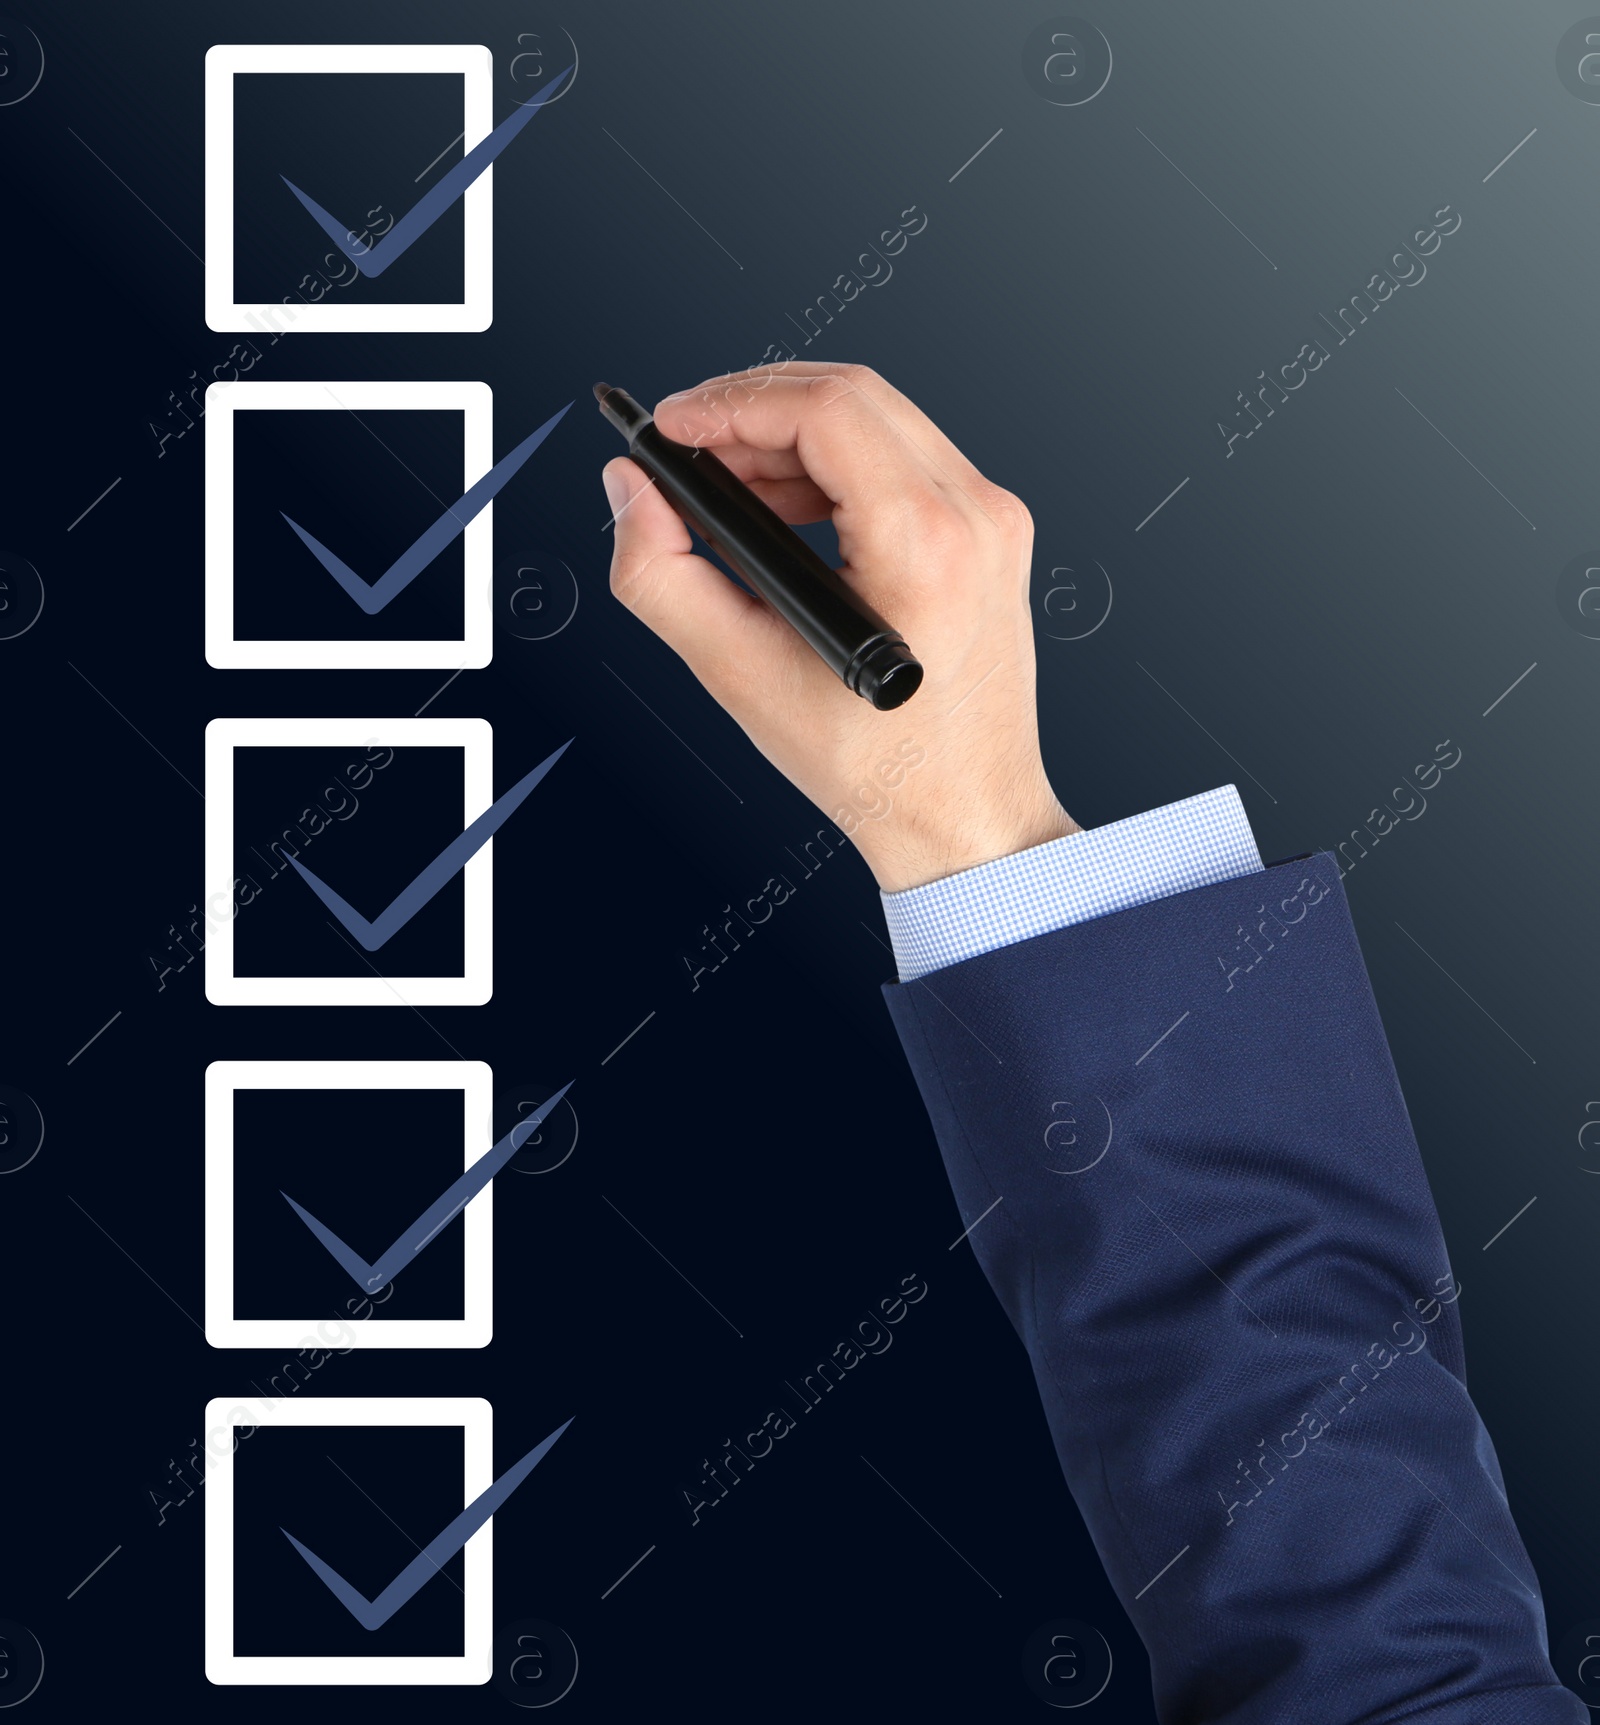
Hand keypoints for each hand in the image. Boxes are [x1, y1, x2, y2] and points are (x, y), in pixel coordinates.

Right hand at [602, 363, 1077, 891]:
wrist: (966, 818)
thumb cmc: (876, 769)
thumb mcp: (741, 677)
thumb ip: (662, 576)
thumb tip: (631, 492)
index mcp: (926, 545)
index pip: (824, 410)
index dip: (731, 403)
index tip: (672, 428)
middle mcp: (976, 517)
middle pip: (853, 397)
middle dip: (754, 411)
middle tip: (688, 452)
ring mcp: (994, 522)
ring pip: (880, 421)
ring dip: (792, 439)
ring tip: (728, 491)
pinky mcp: (992, 535)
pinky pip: (906, 461)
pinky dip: (836, 469)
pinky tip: (785, 514)